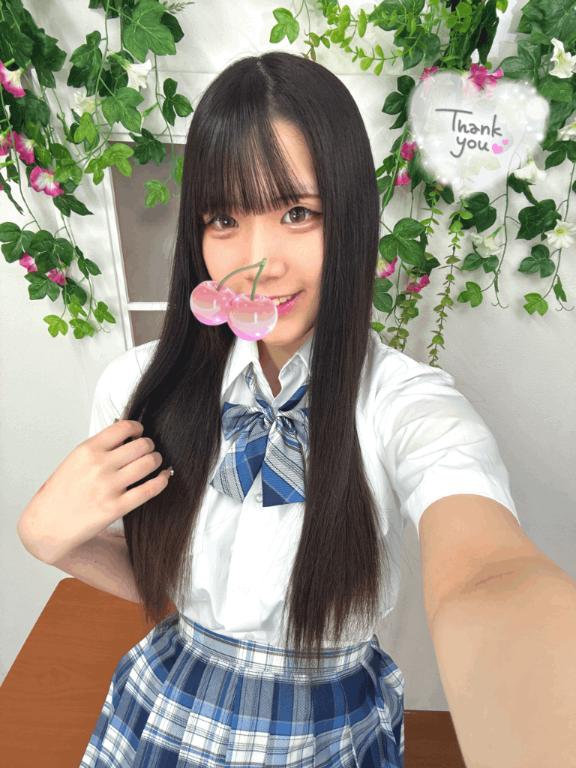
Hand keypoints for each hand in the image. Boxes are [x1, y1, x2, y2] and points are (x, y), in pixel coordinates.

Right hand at [17, 420, 172, 563]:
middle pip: (142, 444)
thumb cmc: (60, 493)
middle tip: (149, 451)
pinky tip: (163, 478)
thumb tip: (128, 435)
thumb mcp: (75, 461)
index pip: (124, 427)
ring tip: (154, 464)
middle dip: (150, 446)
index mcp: (87, 450)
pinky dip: (162, 480)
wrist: (46, 525)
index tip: (139, 433)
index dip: (138, 428)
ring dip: (157, 461)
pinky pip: (150, 489)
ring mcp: (108, 486)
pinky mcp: (116, 507)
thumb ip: (100, 448)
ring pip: (149, 463)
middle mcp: (99, 465)